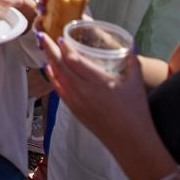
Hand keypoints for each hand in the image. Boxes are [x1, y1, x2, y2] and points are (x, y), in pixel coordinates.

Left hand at [40, 31, 153, 154]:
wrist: (130, 142)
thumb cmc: (136, 113)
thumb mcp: (137, 84)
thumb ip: (133, 63)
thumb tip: (130, 46)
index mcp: (98, 82)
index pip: (75, 61)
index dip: (65, 48)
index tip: (60, 37)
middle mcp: (83, 91)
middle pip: (61, 66)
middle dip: (50, 50)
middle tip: (42, 36)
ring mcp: (77, 102)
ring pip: (57, 78)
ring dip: (50, 62)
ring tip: (45, 50)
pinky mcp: (75, 111)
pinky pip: (59, 91)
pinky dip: (52, 78)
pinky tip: (50, 71)